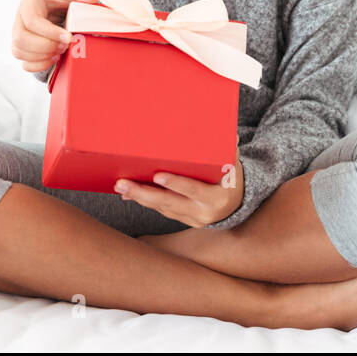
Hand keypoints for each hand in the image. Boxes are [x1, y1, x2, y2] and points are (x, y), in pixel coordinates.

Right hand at [12, 0, 97, 73]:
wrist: (57, 4)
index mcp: (30, 2)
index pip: (32, 21)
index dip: (50, 32)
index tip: (69, 37)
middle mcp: (19, 18)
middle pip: (21, 38)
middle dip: (45, 46)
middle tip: (65, 46)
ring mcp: (18, 34)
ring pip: (19, 51)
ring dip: (42, 57)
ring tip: (61, 52)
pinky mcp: (22, 48)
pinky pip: (24, 63)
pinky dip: (39, 65)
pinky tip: (54, 59)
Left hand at [115, 151, 243, 227]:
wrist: (236, 205)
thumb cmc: (231, 177)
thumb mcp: (233, 164)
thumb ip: (229, 151)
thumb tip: (229, 134)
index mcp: (217, 198)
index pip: (194, 190)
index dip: (176, 183)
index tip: (158, 176)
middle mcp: (203, 212)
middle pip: (169, 203)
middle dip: (144, 193)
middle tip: (123, 184)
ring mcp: (192, 219)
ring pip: (162, 208)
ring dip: (139, 197)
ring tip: (120, 187)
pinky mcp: (183, 220)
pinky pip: (162, 210)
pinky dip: (146, 201)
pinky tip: (129, 194)